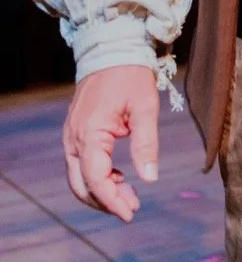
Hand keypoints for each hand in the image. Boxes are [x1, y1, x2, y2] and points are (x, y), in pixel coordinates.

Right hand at [62, 65, 159, 222]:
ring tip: (129, 195)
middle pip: (82, 184)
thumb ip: (146, 144)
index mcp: (90, 133)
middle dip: (106, 200)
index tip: (130, 213)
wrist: (111, 48)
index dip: (112, 200)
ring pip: (79, 176)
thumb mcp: (145, 107)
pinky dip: (97, 175)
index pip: (96, 179)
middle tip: (132, 207)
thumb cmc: (130, 75)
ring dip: (101, 190)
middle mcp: (74, 138)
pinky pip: (80, 163)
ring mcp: (71, 134)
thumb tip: (150, 179)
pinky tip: (119, 176)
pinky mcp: (75, 131)